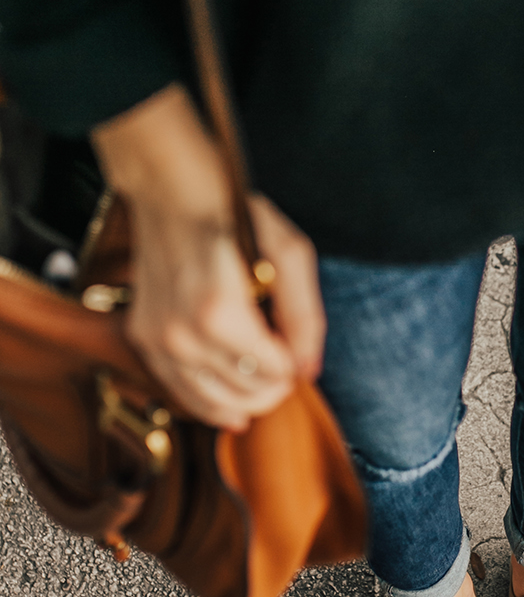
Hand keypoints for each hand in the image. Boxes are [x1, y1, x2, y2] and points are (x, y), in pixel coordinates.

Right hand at [90, 84, 325, 430]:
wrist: (168, 192)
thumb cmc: (232, 215)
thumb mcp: (289, 253)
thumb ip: (304, 316)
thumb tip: (308, 370)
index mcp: (219, 313)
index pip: (274, 373)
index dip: (294, 363)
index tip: (294, 340)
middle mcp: (181, 335)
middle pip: (247, 393)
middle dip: (274, 384)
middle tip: (283, 357)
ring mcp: (157, 341)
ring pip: (214, 404)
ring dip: (246, 399)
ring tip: (263, 378)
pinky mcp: (143, 340)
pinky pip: (181, 394)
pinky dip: (211, 403)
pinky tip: (233, 404)